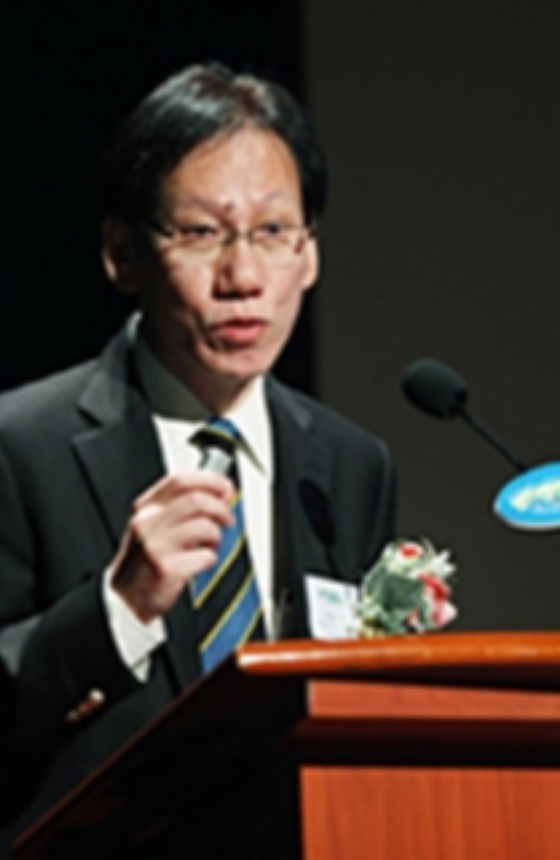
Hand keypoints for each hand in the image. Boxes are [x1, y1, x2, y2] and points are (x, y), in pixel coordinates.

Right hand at [109, 471, 233, 622]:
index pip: (180, 480)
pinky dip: (210, 559)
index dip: (209, 480)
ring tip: (211, 544)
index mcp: (145, 508)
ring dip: (216, 536)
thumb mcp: (153, 526)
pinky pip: (205, 556)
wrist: (124, 598)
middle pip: (197, 500)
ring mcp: (156, 545)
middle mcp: (148, 523)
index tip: (226, 488)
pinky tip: (201, 562)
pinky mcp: (167, 569)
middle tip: (227, 519)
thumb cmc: (143, 561)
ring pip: (205, 526)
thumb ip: (179, 508)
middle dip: (221, 509)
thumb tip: (217, 495)